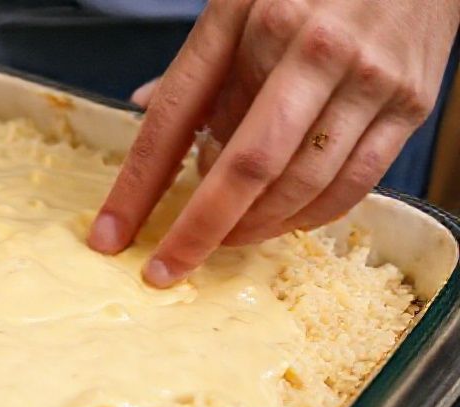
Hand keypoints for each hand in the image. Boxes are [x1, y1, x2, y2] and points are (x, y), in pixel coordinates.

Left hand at [88, 0, 459, 286]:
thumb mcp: (241, 2)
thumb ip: (199, 63)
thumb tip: (142, 102)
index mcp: (249, 19)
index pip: (174, 118)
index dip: (137, 187)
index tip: (110, 236)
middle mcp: (310, 48)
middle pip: (245, 166)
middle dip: (199, 230)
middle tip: (167, 267)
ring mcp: (365, 78)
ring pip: (300, 184)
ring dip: (253, 226)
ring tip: (225, 235)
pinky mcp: (409, 104)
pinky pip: (354, 185)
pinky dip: (308, 217)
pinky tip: (279, 221)